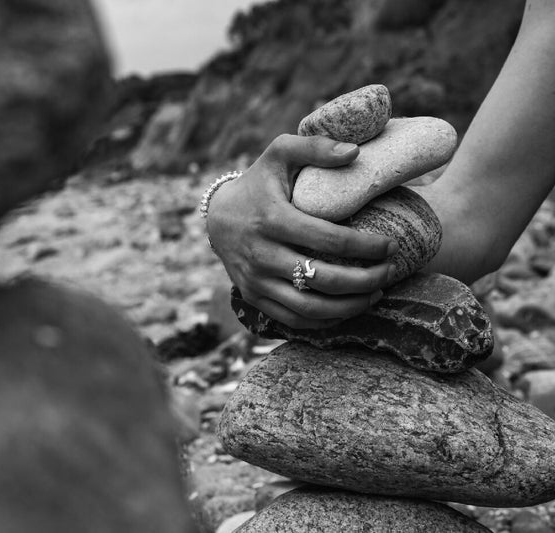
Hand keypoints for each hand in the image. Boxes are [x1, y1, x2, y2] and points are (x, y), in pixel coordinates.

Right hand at [206, 134, 397, 328]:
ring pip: (310, 307)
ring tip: (376, 293)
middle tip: (389, 271)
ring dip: (350, 306)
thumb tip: (354, 153)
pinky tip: (348, 309)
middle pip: (325, 279)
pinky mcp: (253, 297)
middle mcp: (262, 254)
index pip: (331, 241)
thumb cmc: (258, 182)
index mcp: (273, 219)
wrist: (217, 216)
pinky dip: (325, 321)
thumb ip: (315, 146)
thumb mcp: (280, 153)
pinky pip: (293, 319)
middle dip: (366, 280)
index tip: (391, 245)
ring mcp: (255, 280)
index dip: (367, 247)